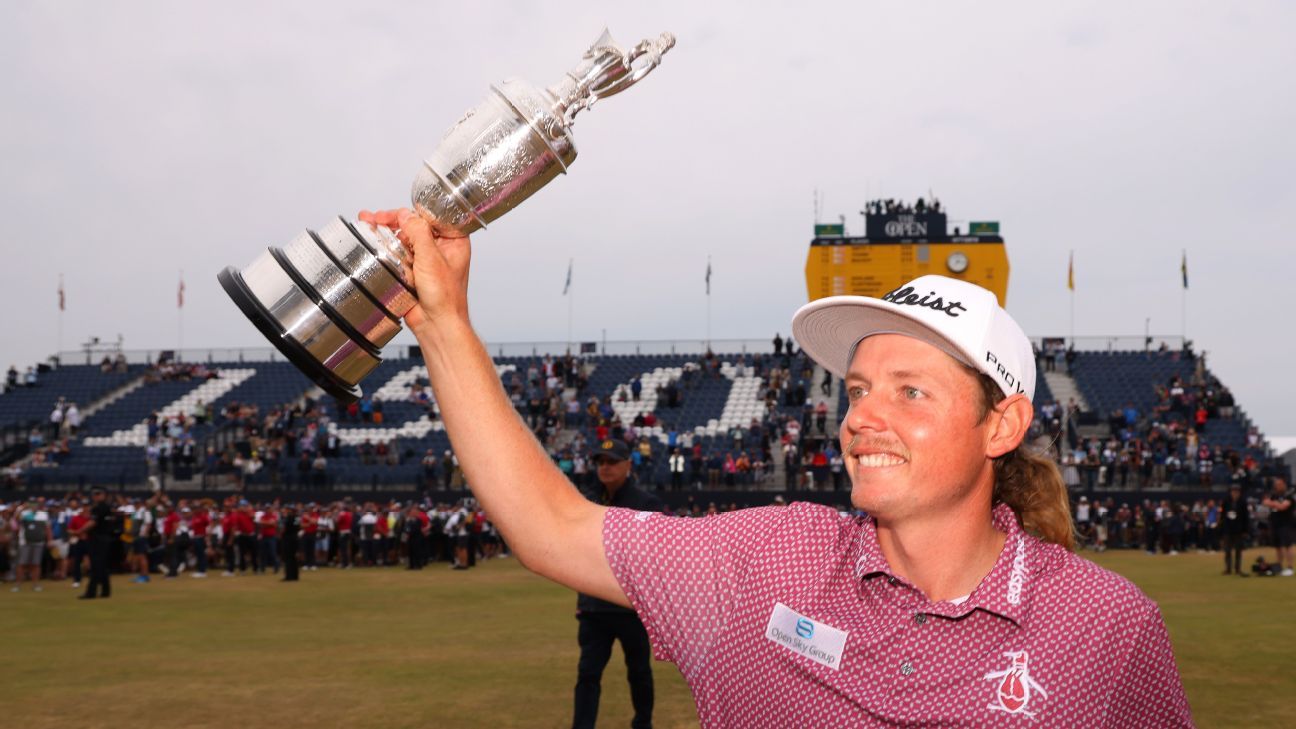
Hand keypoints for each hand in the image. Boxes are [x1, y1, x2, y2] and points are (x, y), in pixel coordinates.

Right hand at [357, 208, 471, 335]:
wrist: (436, 324)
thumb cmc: (445, 298)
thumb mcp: (431, 259)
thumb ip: (418, 233)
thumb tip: (406, 215)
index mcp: (454, 241)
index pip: (432, 217)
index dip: (412, 213)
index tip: (395, 214)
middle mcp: (441, 248)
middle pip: (415, 226)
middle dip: (394, 221)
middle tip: (376, 218)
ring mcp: (426, 259)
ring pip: (404, 239)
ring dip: (387, 232)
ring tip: (368, 224)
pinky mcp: (413, 270)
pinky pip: (398, 254)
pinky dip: (386, 248)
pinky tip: (373, 239)